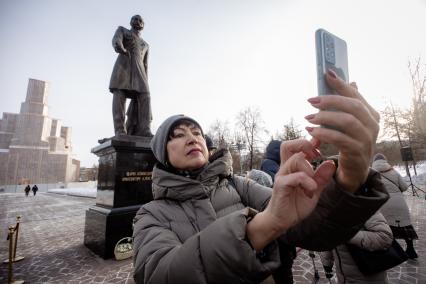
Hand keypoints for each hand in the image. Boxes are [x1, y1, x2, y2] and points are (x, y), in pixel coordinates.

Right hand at [246, 140, 334, 250]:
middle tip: (316, 156)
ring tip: (314, 185)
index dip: (308, 141)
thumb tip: (331, 162)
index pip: (295, 146)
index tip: (319, 143)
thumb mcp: (314, 190)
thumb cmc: (295, 205)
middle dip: (304, 145)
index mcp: (292, 167)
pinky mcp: (280, 185)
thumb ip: (321, 177)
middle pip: (288, 145)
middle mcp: (285, 168)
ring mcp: (281, 176)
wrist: (282, 221)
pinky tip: (311, 191)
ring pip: (296, 160)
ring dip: (310, 170)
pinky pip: (296, 176)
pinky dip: (307, 181)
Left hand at [304, 69, 379, 191]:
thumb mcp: (347, 123)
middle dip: (330, 100)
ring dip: (325, 117)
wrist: (354, 171)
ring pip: (347, 121)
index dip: (341, 84)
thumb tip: (344, 80)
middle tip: (311, 100)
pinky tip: (312, 131)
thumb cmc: (349, 142)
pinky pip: (340, 139)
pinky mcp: (358, 152)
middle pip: (352, 106)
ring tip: (308, 117)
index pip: (356, 95)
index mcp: (371, 114)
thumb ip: (345, 105)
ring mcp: (367, 139)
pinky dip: (324, 133)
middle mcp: (373, 125)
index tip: (327, 74)